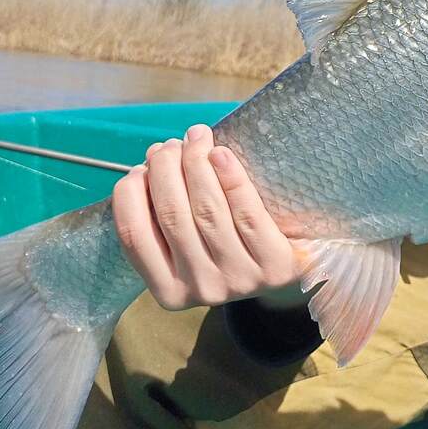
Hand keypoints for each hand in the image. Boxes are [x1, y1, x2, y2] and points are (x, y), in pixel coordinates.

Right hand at [113, 124, 298, 309]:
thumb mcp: (193, 243)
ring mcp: (240, 279)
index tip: (140, 166)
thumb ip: (168, 214)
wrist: (296, 268)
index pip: (135, 238)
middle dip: (165, 170)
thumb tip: (150, 160)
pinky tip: (221, 153)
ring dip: (196, 164)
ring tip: (196, 137)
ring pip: (208, 211)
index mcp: (169, 290)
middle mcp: (202, 288)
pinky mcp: (275, 265)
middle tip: (171, 144)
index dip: (132, 195)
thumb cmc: (234, 245)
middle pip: (173, 216)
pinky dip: (231, 178)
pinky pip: (247, 214)